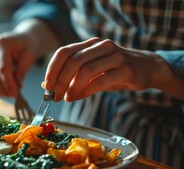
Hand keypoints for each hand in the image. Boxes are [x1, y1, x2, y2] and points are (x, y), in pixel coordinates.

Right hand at [0, 31, 35, 96]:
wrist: (20, 40)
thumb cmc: (26, 47)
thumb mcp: (29, 56)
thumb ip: (22, 71)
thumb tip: (16, 87)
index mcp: (1, 44)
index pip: (2, 68)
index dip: (8, 83)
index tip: (16, 93)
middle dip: (5, 88)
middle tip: (16, 95)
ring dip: (1, 90)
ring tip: (12, 93)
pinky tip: (6, 91)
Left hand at [43, 38, 175, 100]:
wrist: (147, 69)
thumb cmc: (114, 71)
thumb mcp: (92, 71)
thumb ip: (72, 76)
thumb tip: (48, 87)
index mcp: (90, 44)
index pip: (64, 52)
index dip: (52, 68)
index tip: (47, 85)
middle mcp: (101, 46)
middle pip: (73, 60)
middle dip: (61, 80)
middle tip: (55, 96)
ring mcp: (115, 56)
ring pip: (86, 70)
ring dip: (72, 87)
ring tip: (67, 98)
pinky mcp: (126, 70)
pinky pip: (101, 81)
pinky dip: (86, 91)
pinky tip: (79, 97)